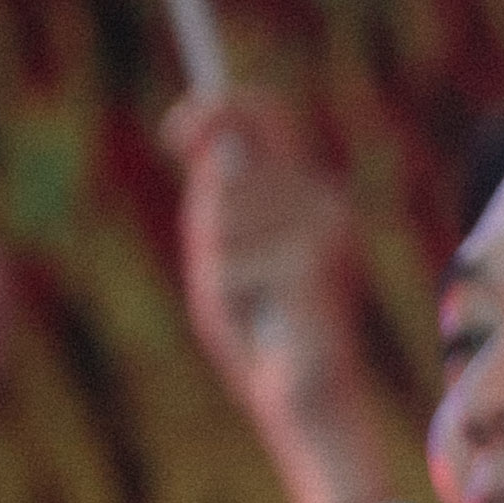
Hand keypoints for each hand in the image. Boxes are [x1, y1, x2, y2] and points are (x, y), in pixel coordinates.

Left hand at [171, 90, 410, 501]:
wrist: (306, 394)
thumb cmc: (261, 328)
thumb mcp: (227, 253)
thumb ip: (219, 200)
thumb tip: (207, 144)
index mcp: (307, 195)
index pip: (269, 118)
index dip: (219, 108)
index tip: (177, 128)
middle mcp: (325, 203)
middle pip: (234, 164)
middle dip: (207, 215)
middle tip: (227, 274)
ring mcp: (325, 230)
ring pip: (221, 214)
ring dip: (213, 261)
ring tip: (249, 301)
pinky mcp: (312, 262)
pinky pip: (225, 261)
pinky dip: (224, 294)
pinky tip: (259, 318)